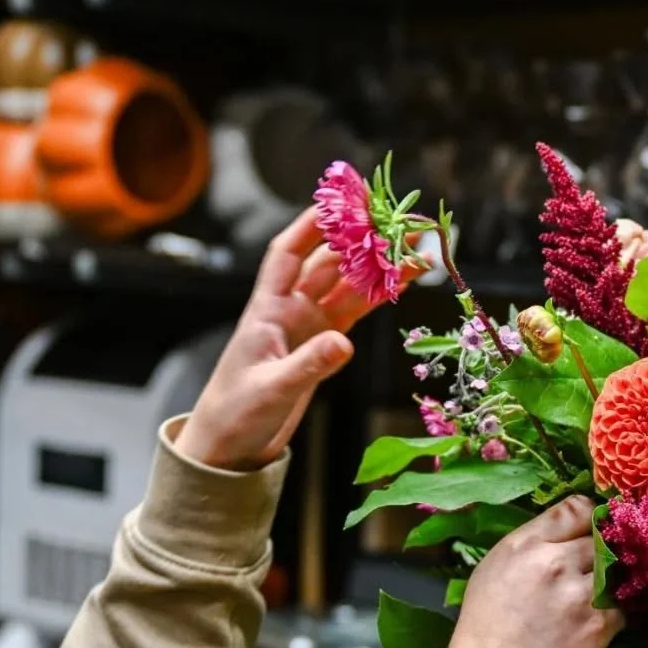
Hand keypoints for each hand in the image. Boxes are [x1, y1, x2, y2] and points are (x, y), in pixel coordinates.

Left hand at [177, 206, 421, 471]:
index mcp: (266, 310)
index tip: (342, 200)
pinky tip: (402, 281)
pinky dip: (378, 296)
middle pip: (330, 263)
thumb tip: (343, 345)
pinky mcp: (321, 346)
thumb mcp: (271, 390)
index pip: (288, 253)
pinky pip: (355, 312)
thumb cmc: (235, 413)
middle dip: (363, 240)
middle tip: (401, 224)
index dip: (313, 223)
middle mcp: (288, 310)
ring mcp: (307, 327)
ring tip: (417, 249)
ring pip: (349, 286)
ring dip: (380, 267)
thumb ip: (308, 366)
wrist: (229, 446)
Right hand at [446, 497, 624, 647]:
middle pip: (601, 537)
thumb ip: (529, 545)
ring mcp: (581, 593)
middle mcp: (556, 561)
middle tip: (594, 565)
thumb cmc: (484, 626)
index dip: (589, 516)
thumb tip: (562, 534)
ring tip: (596, 592)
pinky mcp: (600, 623)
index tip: (592, 527)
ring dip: (612, 578)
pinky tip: (598, 619)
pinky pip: (622, 604)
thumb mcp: (493, 569)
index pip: (575, 508)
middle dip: (600, 549)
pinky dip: (614, 610)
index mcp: (525, 544)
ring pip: (616, 569)